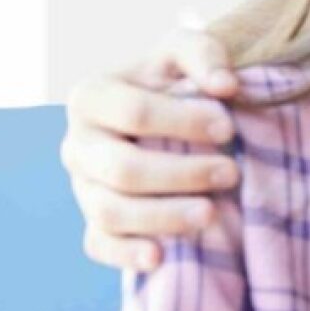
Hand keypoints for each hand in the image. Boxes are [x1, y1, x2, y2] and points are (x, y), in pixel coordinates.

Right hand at [63, 25, 243, 271]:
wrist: (165, 117)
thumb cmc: (175, 81)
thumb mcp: (185, 52)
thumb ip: (204, 54)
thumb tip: (225, 86)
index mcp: (92, 97)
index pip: (133, 112)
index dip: (182, 121)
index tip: (229, 127)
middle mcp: (78, 145)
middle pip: (122, 168)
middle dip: (180, 174)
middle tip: (231, 173)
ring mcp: (82, 187)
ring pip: (109, 212)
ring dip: (161, 217)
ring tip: (210, 214)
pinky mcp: (94, 222)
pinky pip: (99, 244)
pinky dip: (126, 255)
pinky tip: (159, 258)